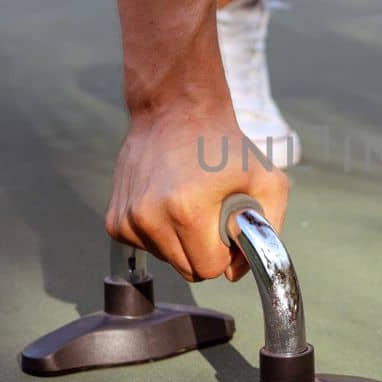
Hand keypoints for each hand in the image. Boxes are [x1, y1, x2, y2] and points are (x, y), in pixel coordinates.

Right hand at [105, 103, 289, 282]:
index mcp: (187, 210)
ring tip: (189, 202)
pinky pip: (147, 247)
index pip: (210, 269)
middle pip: (188, 270)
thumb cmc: (222, 144)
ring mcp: (128, 219)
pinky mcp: (115, 220)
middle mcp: (150, 217)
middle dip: (204, 250)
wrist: (174, 111)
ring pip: (167, 260)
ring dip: (182, 241)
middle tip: (210, 213)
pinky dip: (160, 233)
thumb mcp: (267, 180)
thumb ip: (266, 229)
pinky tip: (168, 202)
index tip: (226, 226)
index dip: (225, 252)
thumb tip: (236, 270)